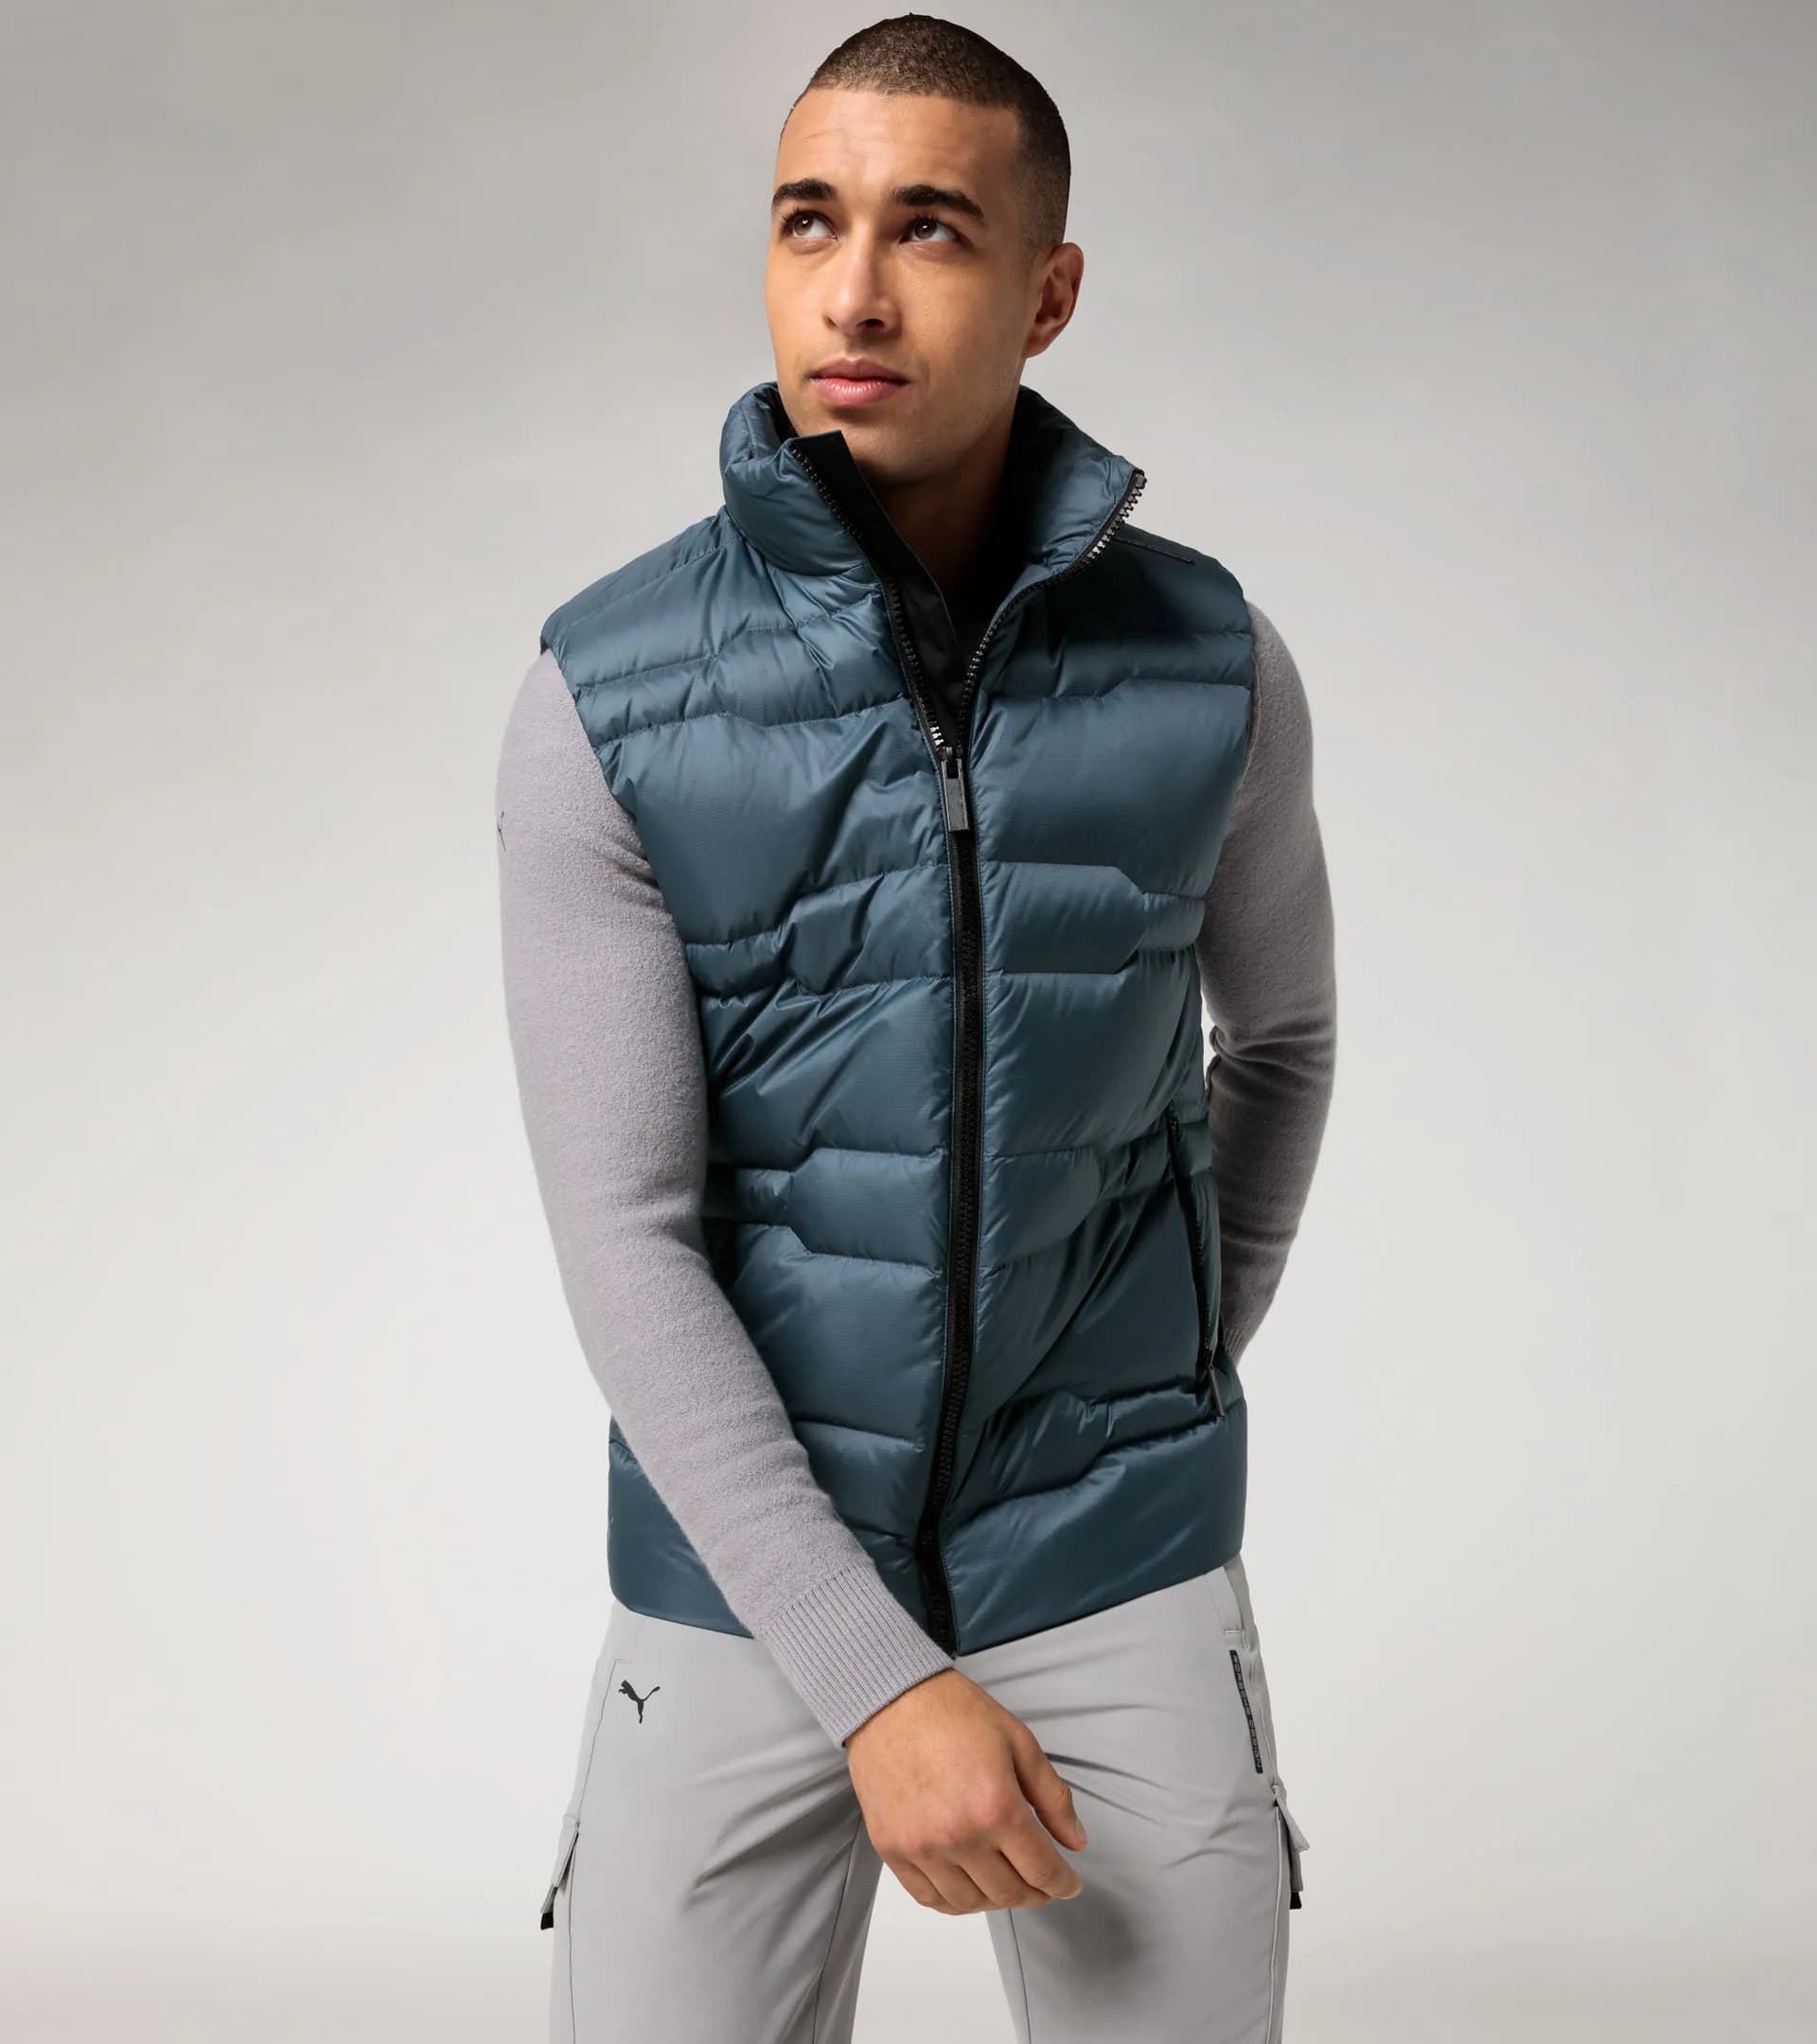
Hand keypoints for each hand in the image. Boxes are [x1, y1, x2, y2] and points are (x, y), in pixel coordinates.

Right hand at [842, 1667, 1087, 1912]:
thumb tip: (1076, 1842)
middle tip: (1042, 1884)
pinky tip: (968, 1886)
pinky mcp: (892, 1849)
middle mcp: (959, 1837)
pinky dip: (954, 1902)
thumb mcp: (1019, 1742)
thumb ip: (1053, 1797)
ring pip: (970, 1904)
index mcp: (997, 1808)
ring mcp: (922, 1848)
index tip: (1068, 1883)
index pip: (1042, 1871)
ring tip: (1006, 1882)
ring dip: (996, 1900)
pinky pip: (929, 1898)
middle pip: (1009, 1893)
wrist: (890, 1700)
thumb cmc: (954, 1713)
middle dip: (1035, 1894)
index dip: (1063, 1884)